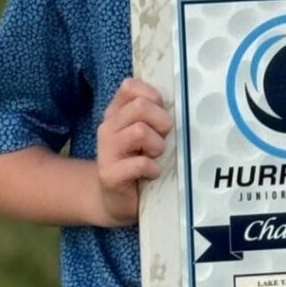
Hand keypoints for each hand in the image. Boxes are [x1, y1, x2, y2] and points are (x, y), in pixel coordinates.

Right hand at [96, 77, 172, 226]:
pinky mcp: (109, 174)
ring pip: (139, 131)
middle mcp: (108, 127)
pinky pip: (140, 163)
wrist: (115, 200)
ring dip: (157, 145)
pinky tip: (152, 173)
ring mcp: (106, 150)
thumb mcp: (146, 133)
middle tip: (163, 138)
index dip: (152, 96)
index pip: (130, 86)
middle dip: (161, 121)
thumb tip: (179, 99)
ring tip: (156, 156)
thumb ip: (154, 114)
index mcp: (116, 113)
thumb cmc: (137, 161)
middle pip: (140, 106)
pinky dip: (153, 168)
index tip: (160, 112)